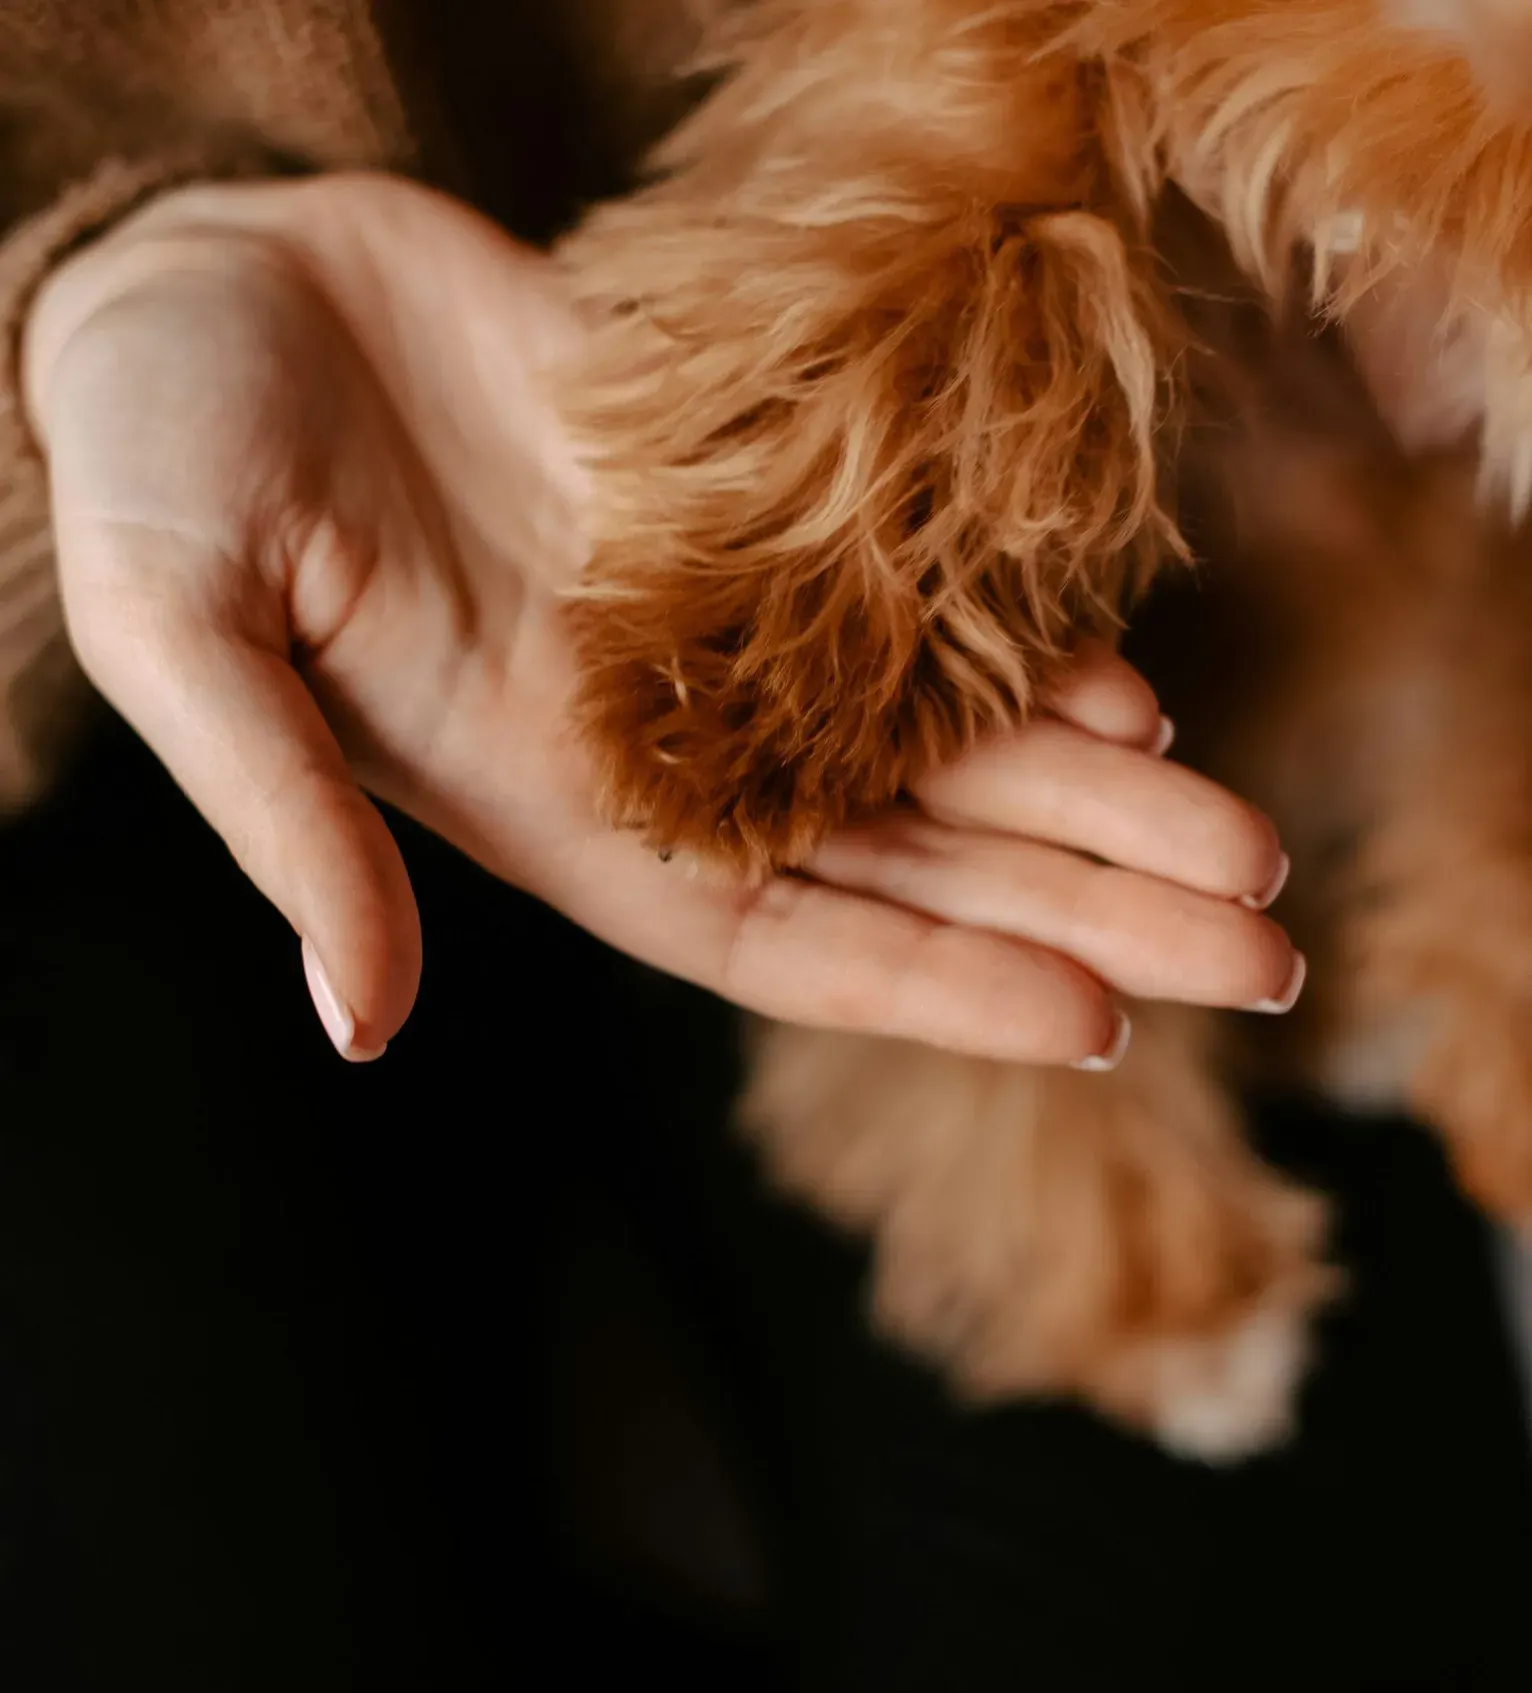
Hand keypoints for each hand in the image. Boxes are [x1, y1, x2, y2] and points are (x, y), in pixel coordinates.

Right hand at [23, 173, 1297, 1065]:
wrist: (189, 292)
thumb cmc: (155, 470)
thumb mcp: (189, 641)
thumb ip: (289, 820)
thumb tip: (360, 1020)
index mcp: (550, 806)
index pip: (778, 934)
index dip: (937, 981)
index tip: (1100, 1021)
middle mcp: (653, 740)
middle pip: (905, 857)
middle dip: (1081, 907)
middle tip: (1260, 952)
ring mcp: (703, 624)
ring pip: (935, 739)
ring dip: (1092, 793)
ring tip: (1245, 841)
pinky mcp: (728, 506)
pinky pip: (903, 595)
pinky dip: (1013, 645)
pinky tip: (1126, 687)